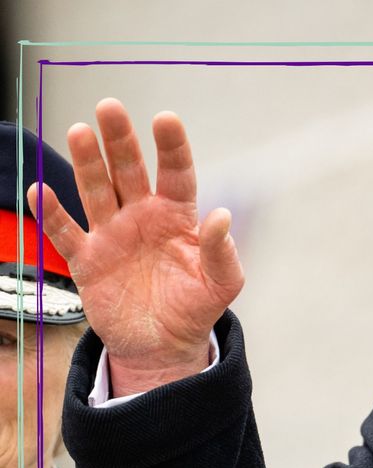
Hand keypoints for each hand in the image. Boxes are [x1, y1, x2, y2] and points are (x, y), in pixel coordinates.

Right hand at [27, 98, 243, 395]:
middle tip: (109, 107)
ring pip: (96, 191)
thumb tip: (221, 218)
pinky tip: (41, 191)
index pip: (175, 174)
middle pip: (128, 171)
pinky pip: (65, 233)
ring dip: (87, 163)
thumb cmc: (194, 308)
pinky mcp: (87, 260)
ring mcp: (111, 235)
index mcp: (177, 217)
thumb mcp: (221, 285)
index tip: (165, 119)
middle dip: (119, 140)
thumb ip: (222, 253)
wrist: (163, 346)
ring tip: (80, 132)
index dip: (171, 147)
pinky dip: (52, 214)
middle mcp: (141, 218)